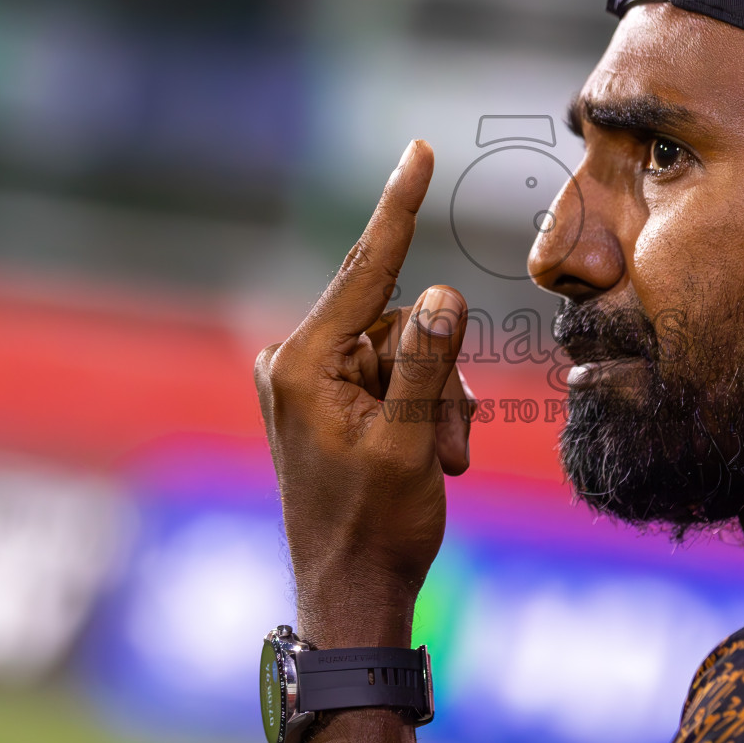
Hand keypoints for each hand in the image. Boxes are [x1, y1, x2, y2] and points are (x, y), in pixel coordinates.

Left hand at [254, 139, 473, 649]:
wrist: (352, 593)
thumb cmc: (375, 528)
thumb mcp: (411, 443)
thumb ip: (428, 364)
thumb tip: (441, 294)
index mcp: (303, 365)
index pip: (364, 271)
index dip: (397, 207)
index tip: (416, 149)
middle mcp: (298, 362)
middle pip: (399, 323)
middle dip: (437, 376)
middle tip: (445, 443)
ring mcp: (312, 381)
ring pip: (408, 351)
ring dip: (437, 402)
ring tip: (439, 460)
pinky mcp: (329, 399)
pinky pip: (396, 376)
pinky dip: (424, 410)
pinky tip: (429, 458)